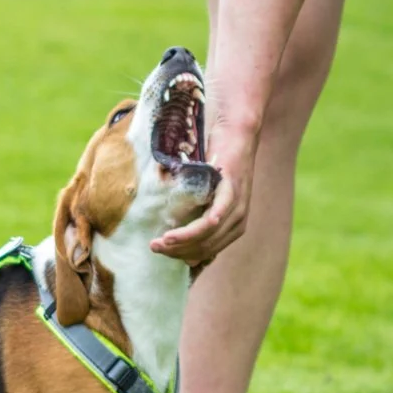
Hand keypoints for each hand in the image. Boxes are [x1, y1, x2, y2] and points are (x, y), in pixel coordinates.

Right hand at [150, 129, 256, 264]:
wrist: (237, 136)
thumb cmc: (217, 165)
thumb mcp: (206, 196)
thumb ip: (196, 215)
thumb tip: (174, 240)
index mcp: (230, 228)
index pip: (204, 252)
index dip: (181, 255)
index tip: (161, 251)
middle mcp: (237, 222)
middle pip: (204, 247)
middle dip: (177, 251)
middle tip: (154, 246)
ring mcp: (237, 207)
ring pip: (208, 234)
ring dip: (183, 240)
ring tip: (161, 240)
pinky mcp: (232, 189)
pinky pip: (219, 213)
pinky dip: (206, 224)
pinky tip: (193, 229)